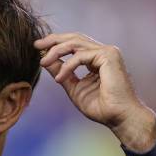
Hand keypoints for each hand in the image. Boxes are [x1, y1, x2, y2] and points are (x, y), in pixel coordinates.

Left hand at [34, 32, 155, 152]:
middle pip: (74, 38)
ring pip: (75, 43)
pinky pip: (80, 56)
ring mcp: (107, 52)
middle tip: (36, 44)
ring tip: (43, 62)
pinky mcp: (108, 56)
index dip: (56, 44)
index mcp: (97, 59)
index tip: (38, 49)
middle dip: (53, 40)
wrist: (119, 117)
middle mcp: (103, 52)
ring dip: (56, 51)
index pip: (74, 44)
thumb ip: (61, 72)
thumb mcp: (73, 87)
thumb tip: (45, 61)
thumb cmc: (101, 107)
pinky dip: (67, 66)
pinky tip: (59, 79)